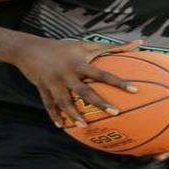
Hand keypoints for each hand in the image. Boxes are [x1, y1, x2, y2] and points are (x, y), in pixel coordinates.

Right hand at [8, 37, 142, 127]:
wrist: (28, 48)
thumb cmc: (63, 48)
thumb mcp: (85, 45)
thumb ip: (113, 47)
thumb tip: (139, 42)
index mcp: (79, 64)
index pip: (102, 74)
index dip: (118, 82)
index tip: (134, 90)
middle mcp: (67, 74)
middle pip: (84, 91)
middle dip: (99, 103)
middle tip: (115, 113)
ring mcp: (53, 82)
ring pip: (64, 101)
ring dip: (73, 114)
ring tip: (84, 126)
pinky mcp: (42, 88)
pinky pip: (49, 104)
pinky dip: (54, 115)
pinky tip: (61, 126)